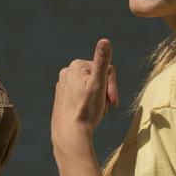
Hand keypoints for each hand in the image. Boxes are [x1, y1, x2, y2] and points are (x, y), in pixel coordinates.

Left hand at [52, 38, 118, 152]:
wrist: (69, 134)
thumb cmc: (86, 111)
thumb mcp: (98, 84)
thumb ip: (102, 62)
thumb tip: (104, 40)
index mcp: (76, 65)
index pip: (106, 69)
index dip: (112, 86)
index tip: (113, 102)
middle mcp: (67, 72)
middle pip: (98, 78)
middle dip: (104, 93)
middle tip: (105, 109)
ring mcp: (63, 85)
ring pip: (91, 88)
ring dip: (98, 99)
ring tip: (95, 113)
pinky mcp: (62, 97)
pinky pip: (82, 96)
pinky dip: (88, 104)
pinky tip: (87, 114)